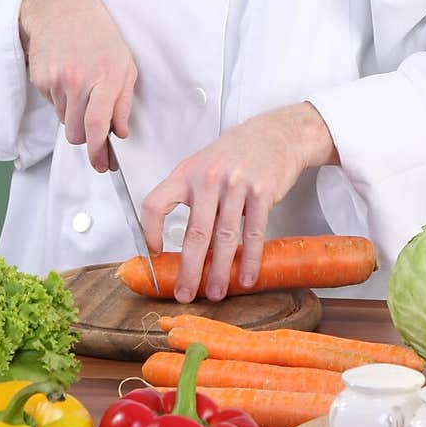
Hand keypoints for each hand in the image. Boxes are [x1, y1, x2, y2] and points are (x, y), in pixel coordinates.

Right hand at [19, 0, 137, 172]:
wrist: (64, 11)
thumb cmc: (101, 38)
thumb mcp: (126, 65)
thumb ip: (123, 103)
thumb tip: (119, 133)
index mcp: (105, 76)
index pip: (97, 125)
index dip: (99, 152)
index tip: (103, 165)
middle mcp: (78, 79)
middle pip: (75, 133)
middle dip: (85, 138)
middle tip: (94, 130)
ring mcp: (55, 79)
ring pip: (64, 121)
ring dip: (74, 115)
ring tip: (82, 89)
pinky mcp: (40, 79)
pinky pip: (52, 105)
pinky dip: (62, 100)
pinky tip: (68, 79)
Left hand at [140, 102, 338, 302]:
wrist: (275, 133)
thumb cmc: (236, 153)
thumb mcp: (203, 164)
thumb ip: (188, 194)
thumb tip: (176, 237)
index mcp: (186, 172)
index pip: (155, 203)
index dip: (150, 231)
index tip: (155, 253)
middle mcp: (207, 178)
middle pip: (194, 232)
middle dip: (189, 270)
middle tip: (185, 293)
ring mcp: (235, 185)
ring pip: (224, 238)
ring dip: (220, 271)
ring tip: (216, 292)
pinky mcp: (261, 192)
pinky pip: (254, 233)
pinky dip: (249, 259)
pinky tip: (246, 276)